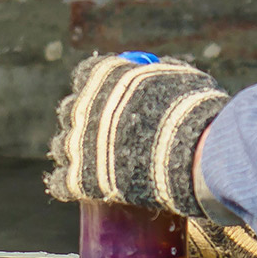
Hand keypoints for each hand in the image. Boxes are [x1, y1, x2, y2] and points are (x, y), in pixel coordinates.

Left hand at [44, 53, 228, 216]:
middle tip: (100, 134)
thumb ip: (162, 72)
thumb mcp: (182, 80)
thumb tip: (156, 68)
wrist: (194, 155)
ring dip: (75, 153)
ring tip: (92, 164)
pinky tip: (76, 189)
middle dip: (84, 121)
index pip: (86, 75)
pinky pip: (61, 182)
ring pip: (62, 146)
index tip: (108, 99)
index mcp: (102, 76)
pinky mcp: (77, 179)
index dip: (98, 89)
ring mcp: (76, 143)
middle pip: (71, 111)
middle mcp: (82, 105)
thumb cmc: (194, 114)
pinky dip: (69, 186)